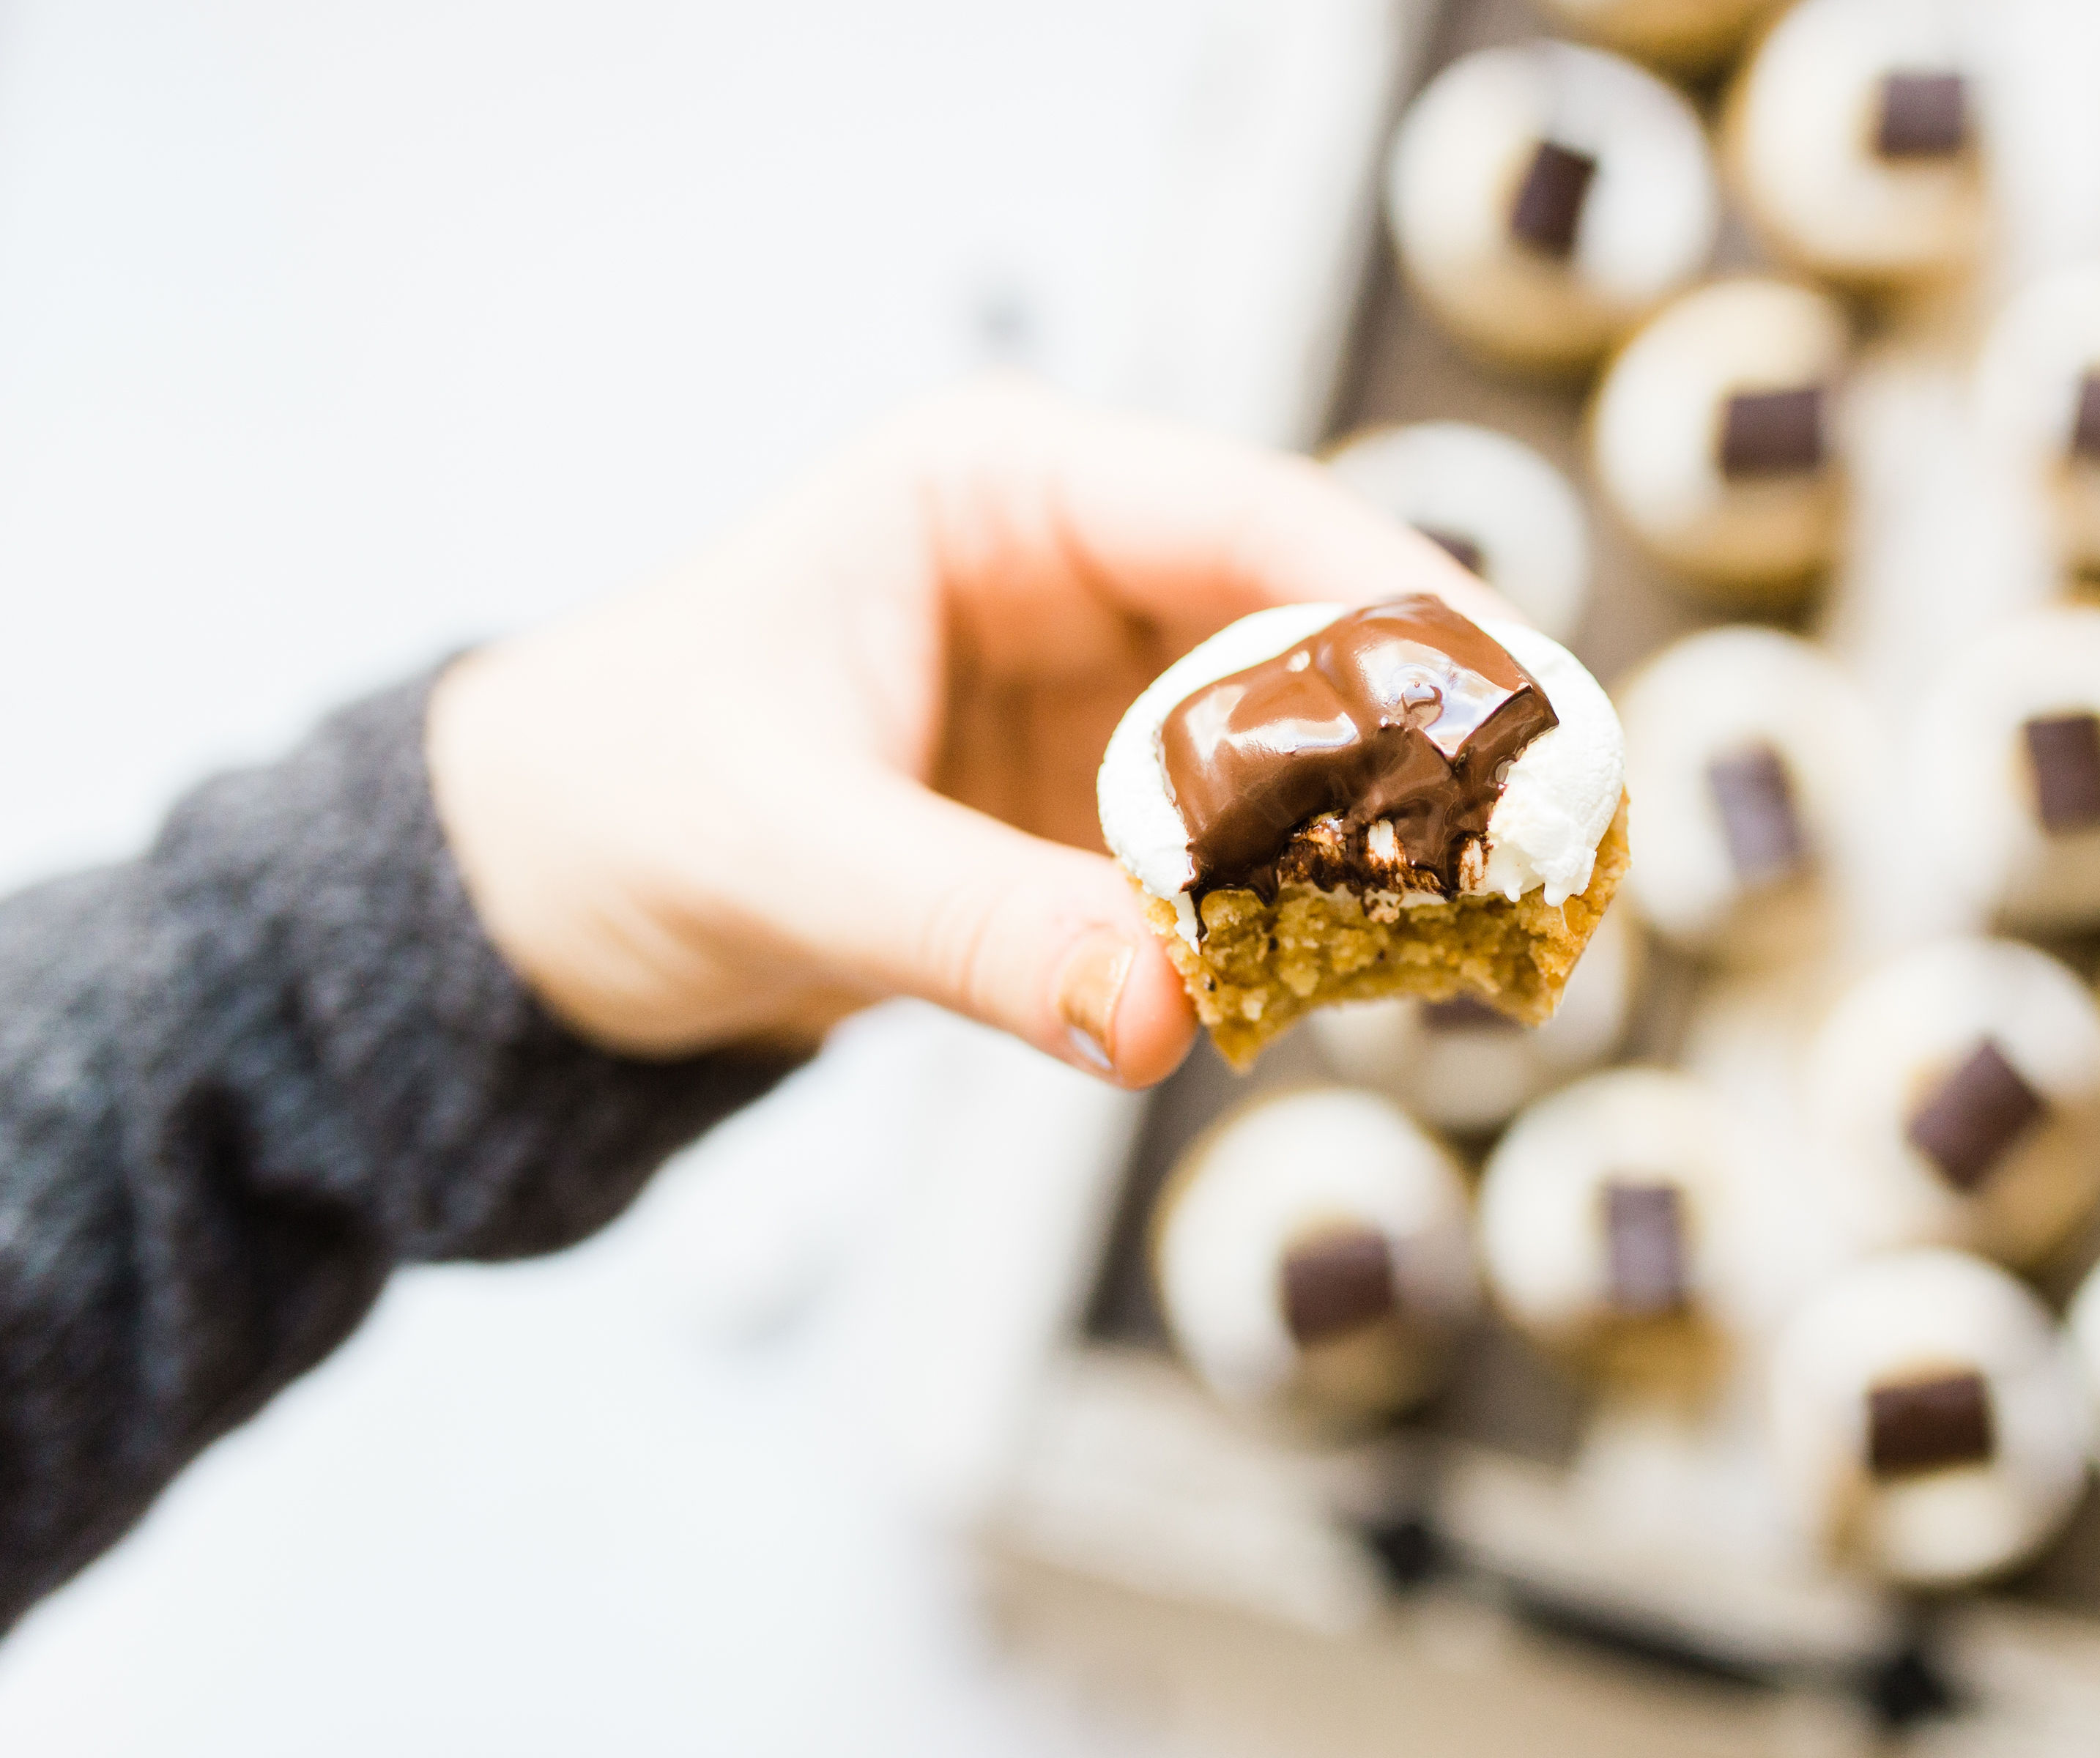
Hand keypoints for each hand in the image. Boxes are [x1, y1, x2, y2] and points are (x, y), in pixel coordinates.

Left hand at [424, 379, 1502, 1086]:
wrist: (538, 901)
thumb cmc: (613, 805)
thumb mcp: (778, 854)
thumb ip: (972, 926)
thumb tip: (1164, 1019)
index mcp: (992, 498)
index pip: (1242, 517)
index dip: (1397, 606)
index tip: (1517, 703)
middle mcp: (1068, 578)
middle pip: (1303, 638)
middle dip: (1420, 746)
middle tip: (1536, 859)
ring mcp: (1094, 701)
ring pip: (1294, 754)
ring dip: (1385, 844)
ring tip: (1498, 942)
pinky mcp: (1093, 816)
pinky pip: (1238, 858)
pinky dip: (1311, 916)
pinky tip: (1389, 981)